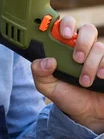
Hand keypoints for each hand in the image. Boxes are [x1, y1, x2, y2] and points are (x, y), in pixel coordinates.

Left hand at [31, 16, 103, 133]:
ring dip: (91, 64)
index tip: (64, 34)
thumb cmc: (66, 94)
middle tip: (76, 59)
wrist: (85, 114)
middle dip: (82, 42)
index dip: (66, 24)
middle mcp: (84, 47)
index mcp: (66, 46)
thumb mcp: (47, 86)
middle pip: (88, 30)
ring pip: (99, 46)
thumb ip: (39, 72)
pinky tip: (100, 77)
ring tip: (84, 82)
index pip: (67, 24)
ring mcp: (98, 56)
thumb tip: (47, 61)